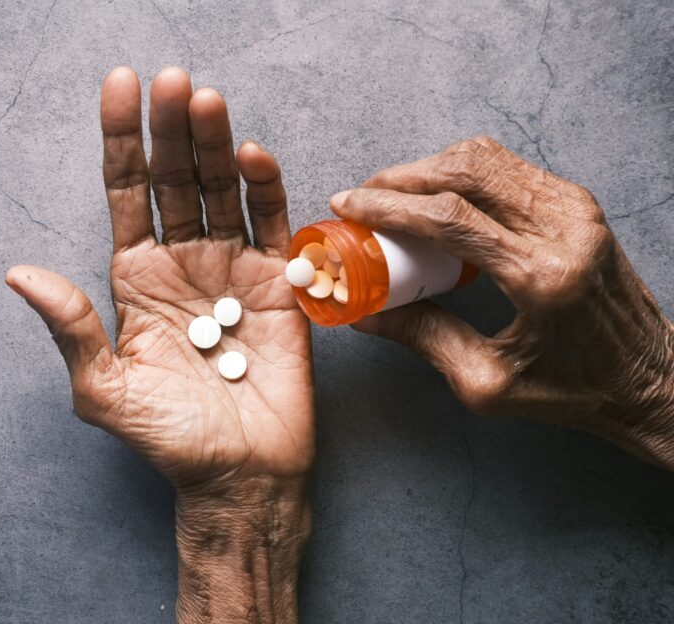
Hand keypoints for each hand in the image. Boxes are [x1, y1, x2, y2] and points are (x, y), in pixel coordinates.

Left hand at [6, 67, 312, 621]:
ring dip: (214, 143)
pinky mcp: (278, 282)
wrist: (238, 473)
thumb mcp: (103, 388)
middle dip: (169, 128)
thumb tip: (18, 272)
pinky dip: (265, 187)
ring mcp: (231, 266)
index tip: (118, 86)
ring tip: (206, 100)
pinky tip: (252, 155)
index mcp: (134, 277)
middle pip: (174, 178)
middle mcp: (181, 260)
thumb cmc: (167, 437)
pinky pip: (270, 223)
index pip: (126, 192)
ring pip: (220, 189)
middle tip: (171, 79)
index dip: (122, 139)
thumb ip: (70, 327)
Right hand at [331, 136, 673, 468]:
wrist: (649, 379)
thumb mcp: (487, 382)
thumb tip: (366, 314)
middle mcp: (563, 231)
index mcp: (540, 276)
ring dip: (430, 167)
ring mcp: (576, 210)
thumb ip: (424, 338)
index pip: (449, 217)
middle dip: (402, 177)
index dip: (388, 204)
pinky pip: (508, 168)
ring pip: (486, 158)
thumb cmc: (575, 388)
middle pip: (465, 170)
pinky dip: (462, 173)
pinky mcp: (579, 205)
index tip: (348, 204)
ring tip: (394, 194)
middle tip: (363, 196)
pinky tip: (437, 197)